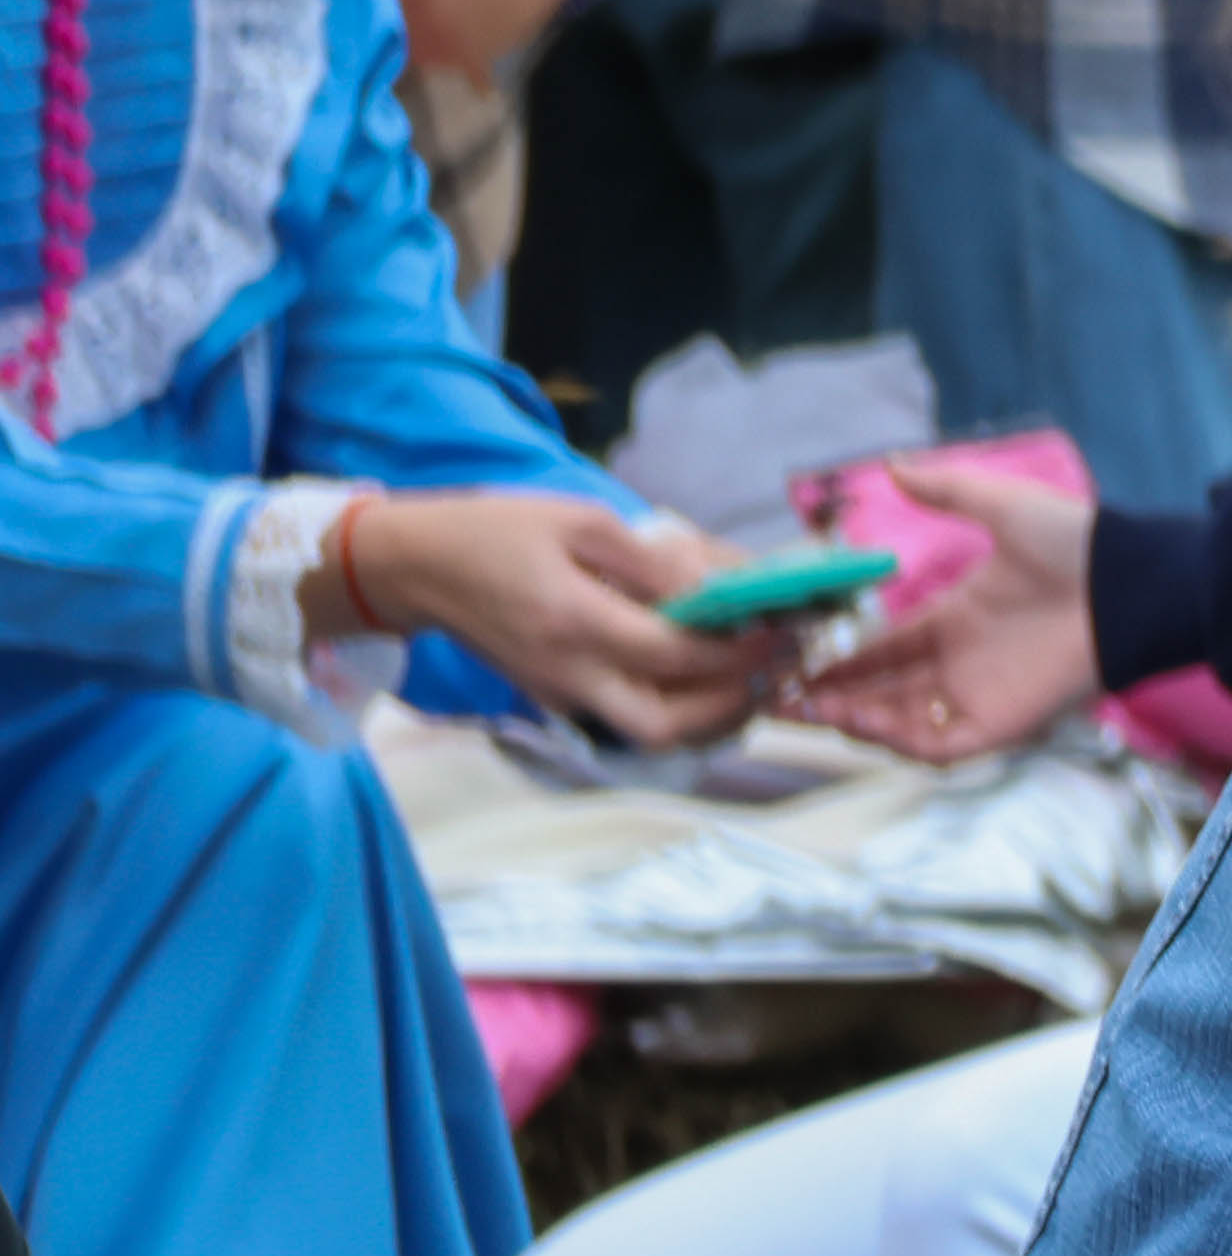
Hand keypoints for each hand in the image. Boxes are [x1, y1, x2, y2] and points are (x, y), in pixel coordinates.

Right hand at [322, 491, 767, 747]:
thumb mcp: (581, 522)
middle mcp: (568, 674)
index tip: (791, 626)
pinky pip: (632, 719)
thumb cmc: (499, 533)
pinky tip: (715, 675)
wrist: (417, 568)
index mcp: (574, 623)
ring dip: (714, 716)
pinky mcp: (558, 698)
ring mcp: (561, 695)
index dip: (743, 647)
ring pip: (652, 733)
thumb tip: (724, 584)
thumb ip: (655, 559)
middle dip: (734, 703)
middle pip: (666, 723)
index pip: (676, 654)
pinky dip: (681, 708)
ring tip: (761, 676)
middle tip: (781, 666)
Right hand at [787, 458, 1104, 763]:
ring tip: (807, 708)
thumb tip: (893, 463)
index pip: (879, 648)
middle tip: (774, 696)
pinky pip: (941, 746)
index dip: (835, 658)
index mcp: (955, 620)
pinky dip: (900, 741)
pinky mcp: (1003, 724)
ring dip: (853, 720)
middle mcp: (961, 664)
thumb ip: (946, 488)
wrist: (1132, 583)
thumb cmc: (1078, 544)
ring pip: (900, 724)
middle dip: (827, 697)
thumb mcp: (1001, 506)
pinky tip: (862, 722)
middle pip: (878, 693)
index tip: (787, 659)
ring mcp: (980, 696)